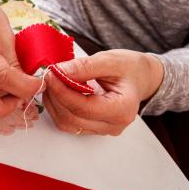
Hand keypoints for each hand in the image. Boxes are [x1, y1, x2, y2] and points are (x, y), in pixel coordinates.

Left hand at [43, 49, 163, 135]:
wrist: (140, 77)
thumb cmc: (130, 68)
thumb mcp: (109, 60)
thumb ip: (84, 67)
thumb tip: (59, 72)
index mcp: (122, 109)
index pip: (83, 107)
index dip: (61, 91)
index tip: (50, 74)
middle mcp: (113, 125)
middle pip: (72, 118)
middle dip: (55, 96)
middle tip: (48, 76)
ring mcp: (103, 129)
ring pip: (67, 123)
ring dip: (54, 103)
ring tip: (52, 83)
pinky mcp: (94, 128)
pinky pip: (70, 123)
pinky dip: (59, 108)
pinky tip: (58, 92)